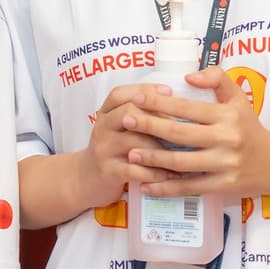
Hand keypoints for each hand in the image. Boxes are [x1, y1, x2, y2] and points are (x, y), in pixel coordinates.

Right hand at [70, 83, 177, 211]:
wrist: (86, 179)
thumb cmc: (113, 150)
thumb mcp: (118, 128)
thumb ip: (139, 116)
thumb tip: (177, 104)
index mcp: (105, 114)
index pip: (119, 94)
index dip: (144, 89)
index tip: (169, 91)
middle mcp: (101, 129)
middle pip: (128, 114)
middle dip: (159, 119)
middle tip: (183, 128)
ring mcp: (103, 150)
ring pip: (135, 142)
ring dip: (162, 149)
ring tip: (183, 154)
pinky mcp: (108, 172)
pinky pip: (135, 170)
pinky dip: (155, 172)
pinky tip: (169, 174)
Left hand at [125, 67, 269, 199]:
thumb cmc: (250, 127)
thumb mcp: (239, 98)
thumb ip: (217, 79)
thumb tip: (188, 76)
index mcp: (228, 116)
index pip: (188, 108)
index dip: (160, 102)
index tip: (137, 97)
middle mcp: (227, 140)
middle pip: (180, 134)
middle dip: (150, 126)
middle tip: (125, 120)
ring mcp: (225, 165)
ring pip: (181, 162)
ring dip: (153, 158)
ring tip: (130, 153)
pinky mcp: (223, 186)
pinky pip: (189, 187)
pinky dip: (166, 187)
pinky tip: (146, 184)